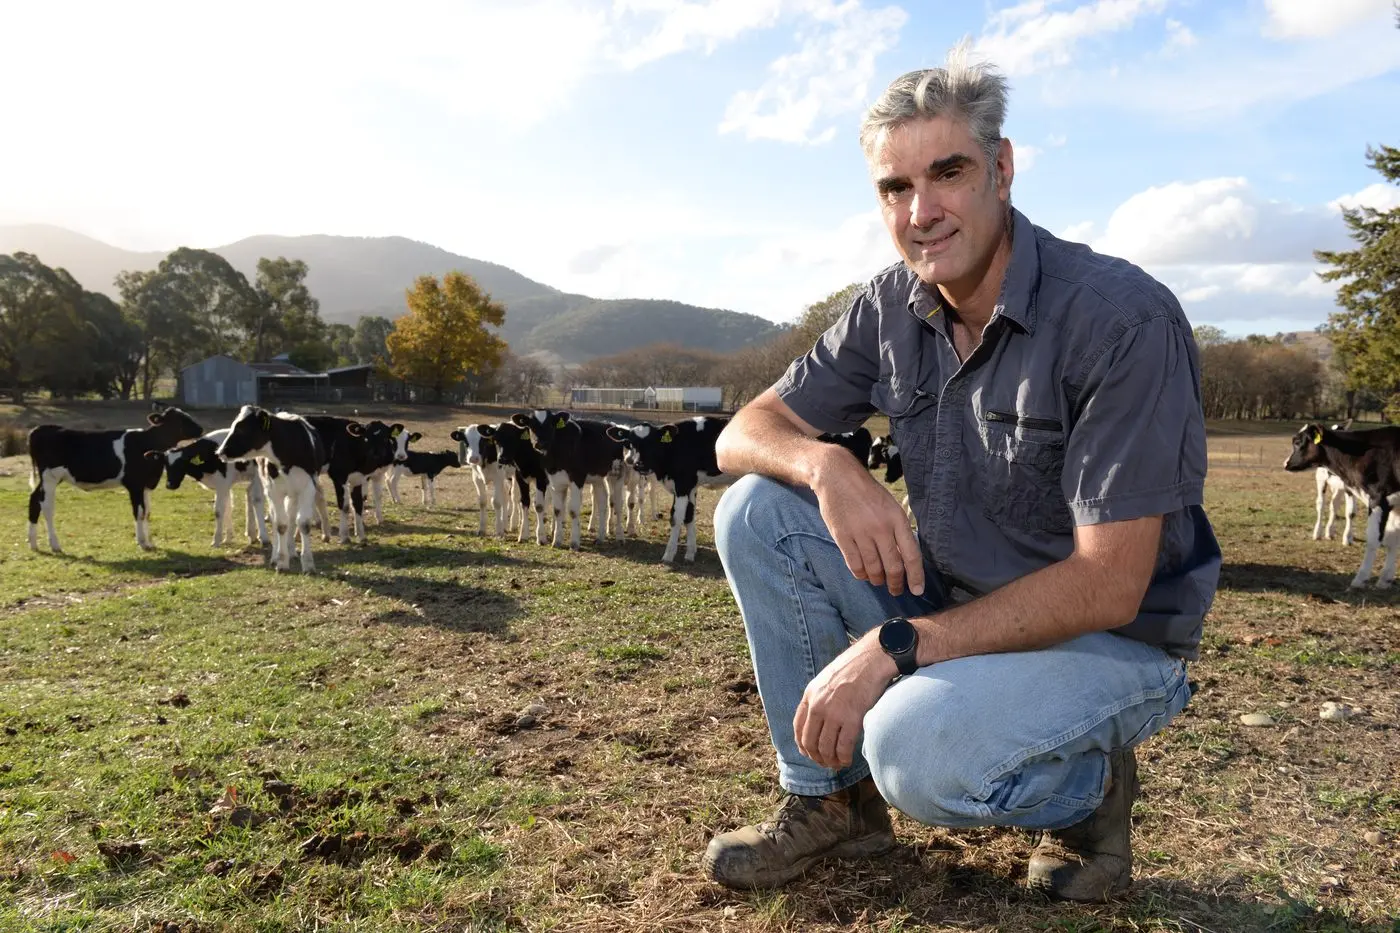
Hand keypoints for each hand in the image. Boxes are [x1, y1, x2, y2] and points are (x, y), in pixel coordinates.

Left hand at [794, 633, 898, 769]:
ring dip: (830, 761)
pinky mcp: (852, 719)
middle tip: (825, 763)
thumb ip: (820, 697)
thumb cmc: (855, 667)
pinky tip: (847, 760)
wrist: (873, 658)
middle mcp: (818, 705)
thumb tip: (820, 718)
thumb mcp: (827, 679)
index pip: (798, 727)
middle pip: (809, 741)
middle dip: (816, 757)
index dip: (802, 744)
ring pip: (825, 748)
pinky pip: (843, 747)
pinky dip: (844, 758)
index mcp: (810, 694)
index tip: (808, 753)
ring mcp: (834, 713)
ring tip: (837, 764)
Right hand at [811, 446, 923, 595]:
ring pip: (873, 568)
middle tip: (896, 591)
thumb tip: (906, 558)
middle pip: (893, 566)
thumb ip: (898, 530)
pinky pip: (854, 564)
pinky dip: (861, 574)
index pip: (911, 554)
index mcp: (897, 519)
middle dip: (896, 584)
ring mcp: (860, 533)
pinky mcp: (842, 536)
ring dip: (878, 580)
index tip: (917, 590)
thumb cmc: (867, 492)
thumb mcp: (890, 505)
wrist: (837, 476)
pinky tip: (864, 575)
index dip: (916, 576)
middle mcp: (880, 527)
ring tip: (879, 581)